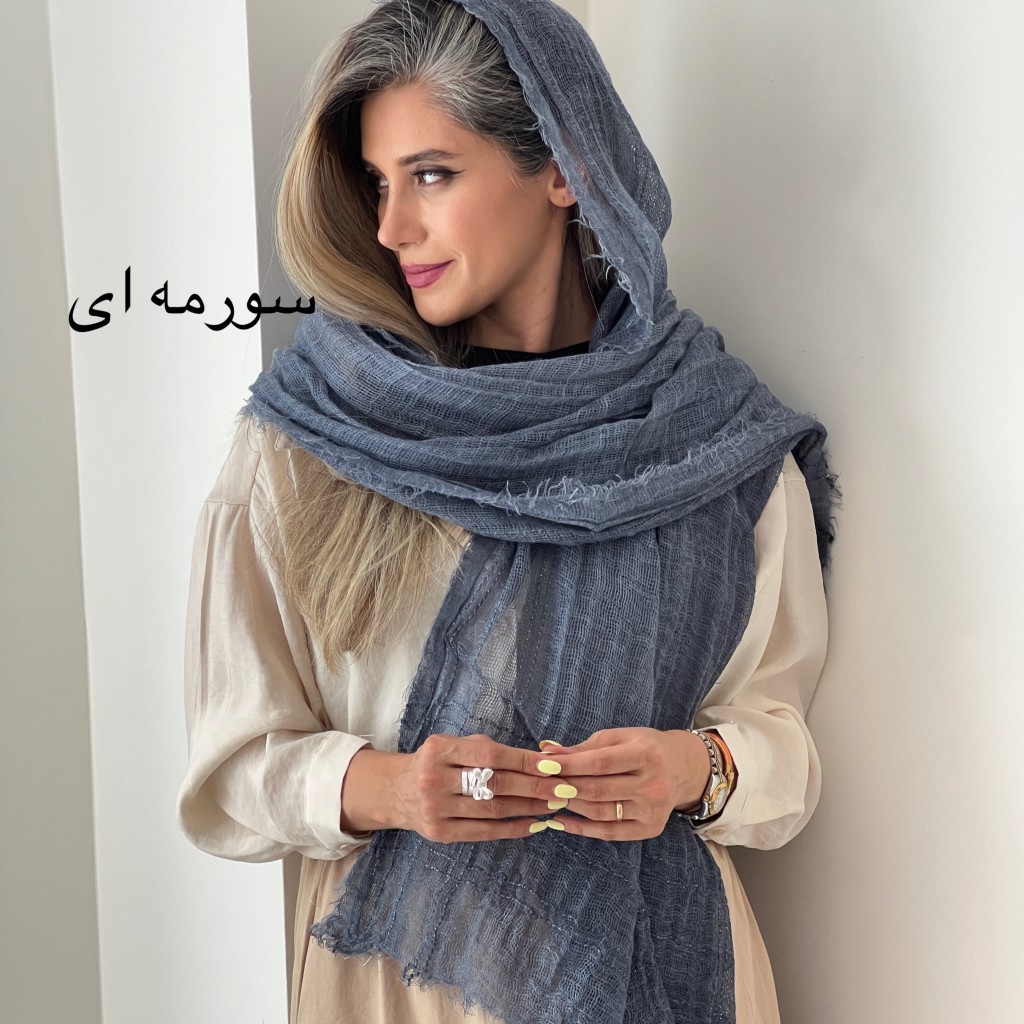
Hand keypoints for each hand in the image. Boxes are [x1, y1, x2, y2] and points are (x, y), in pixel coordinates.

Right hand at [381, 733, 567, 842]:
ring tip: (554, 805)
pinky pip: (484, 832)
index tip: (554, 765)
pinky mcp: (440, 834)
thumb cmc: (436, 763)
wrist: (396, 791)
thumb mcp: (453, 745)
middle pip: (495, 784)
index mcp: (440, 750)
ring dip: (529, 808)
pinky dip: (513, 829)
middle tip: (564, 788)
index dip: (524, 761)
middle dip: (535, 786)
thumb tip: (538, 757)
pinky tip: (535, 824)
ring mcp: (436, 809)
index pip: (490, 755)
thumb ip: (487, 749)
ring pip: (493, 809)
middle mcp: (434, 779)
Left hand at [540, 727, 711, 840]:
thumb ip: (584, 747)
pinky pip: (610, 832)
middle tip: (538, 784)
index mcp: (646, 754)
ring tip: (547, 798)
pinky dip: (582, 829)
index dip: (570, 765)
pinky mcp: (650, 829)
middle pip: (599, 790)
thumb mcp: (620, 738)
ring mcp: (653, 810)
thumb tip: (547, 752)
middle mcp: (653, 784)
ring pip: (601, 812)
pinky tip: (560, 821)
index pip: (601, 762)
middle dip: (565, 786)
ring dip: (570, 806)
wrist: (684, 768)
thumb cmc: (645, 747)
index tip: (542, 765)